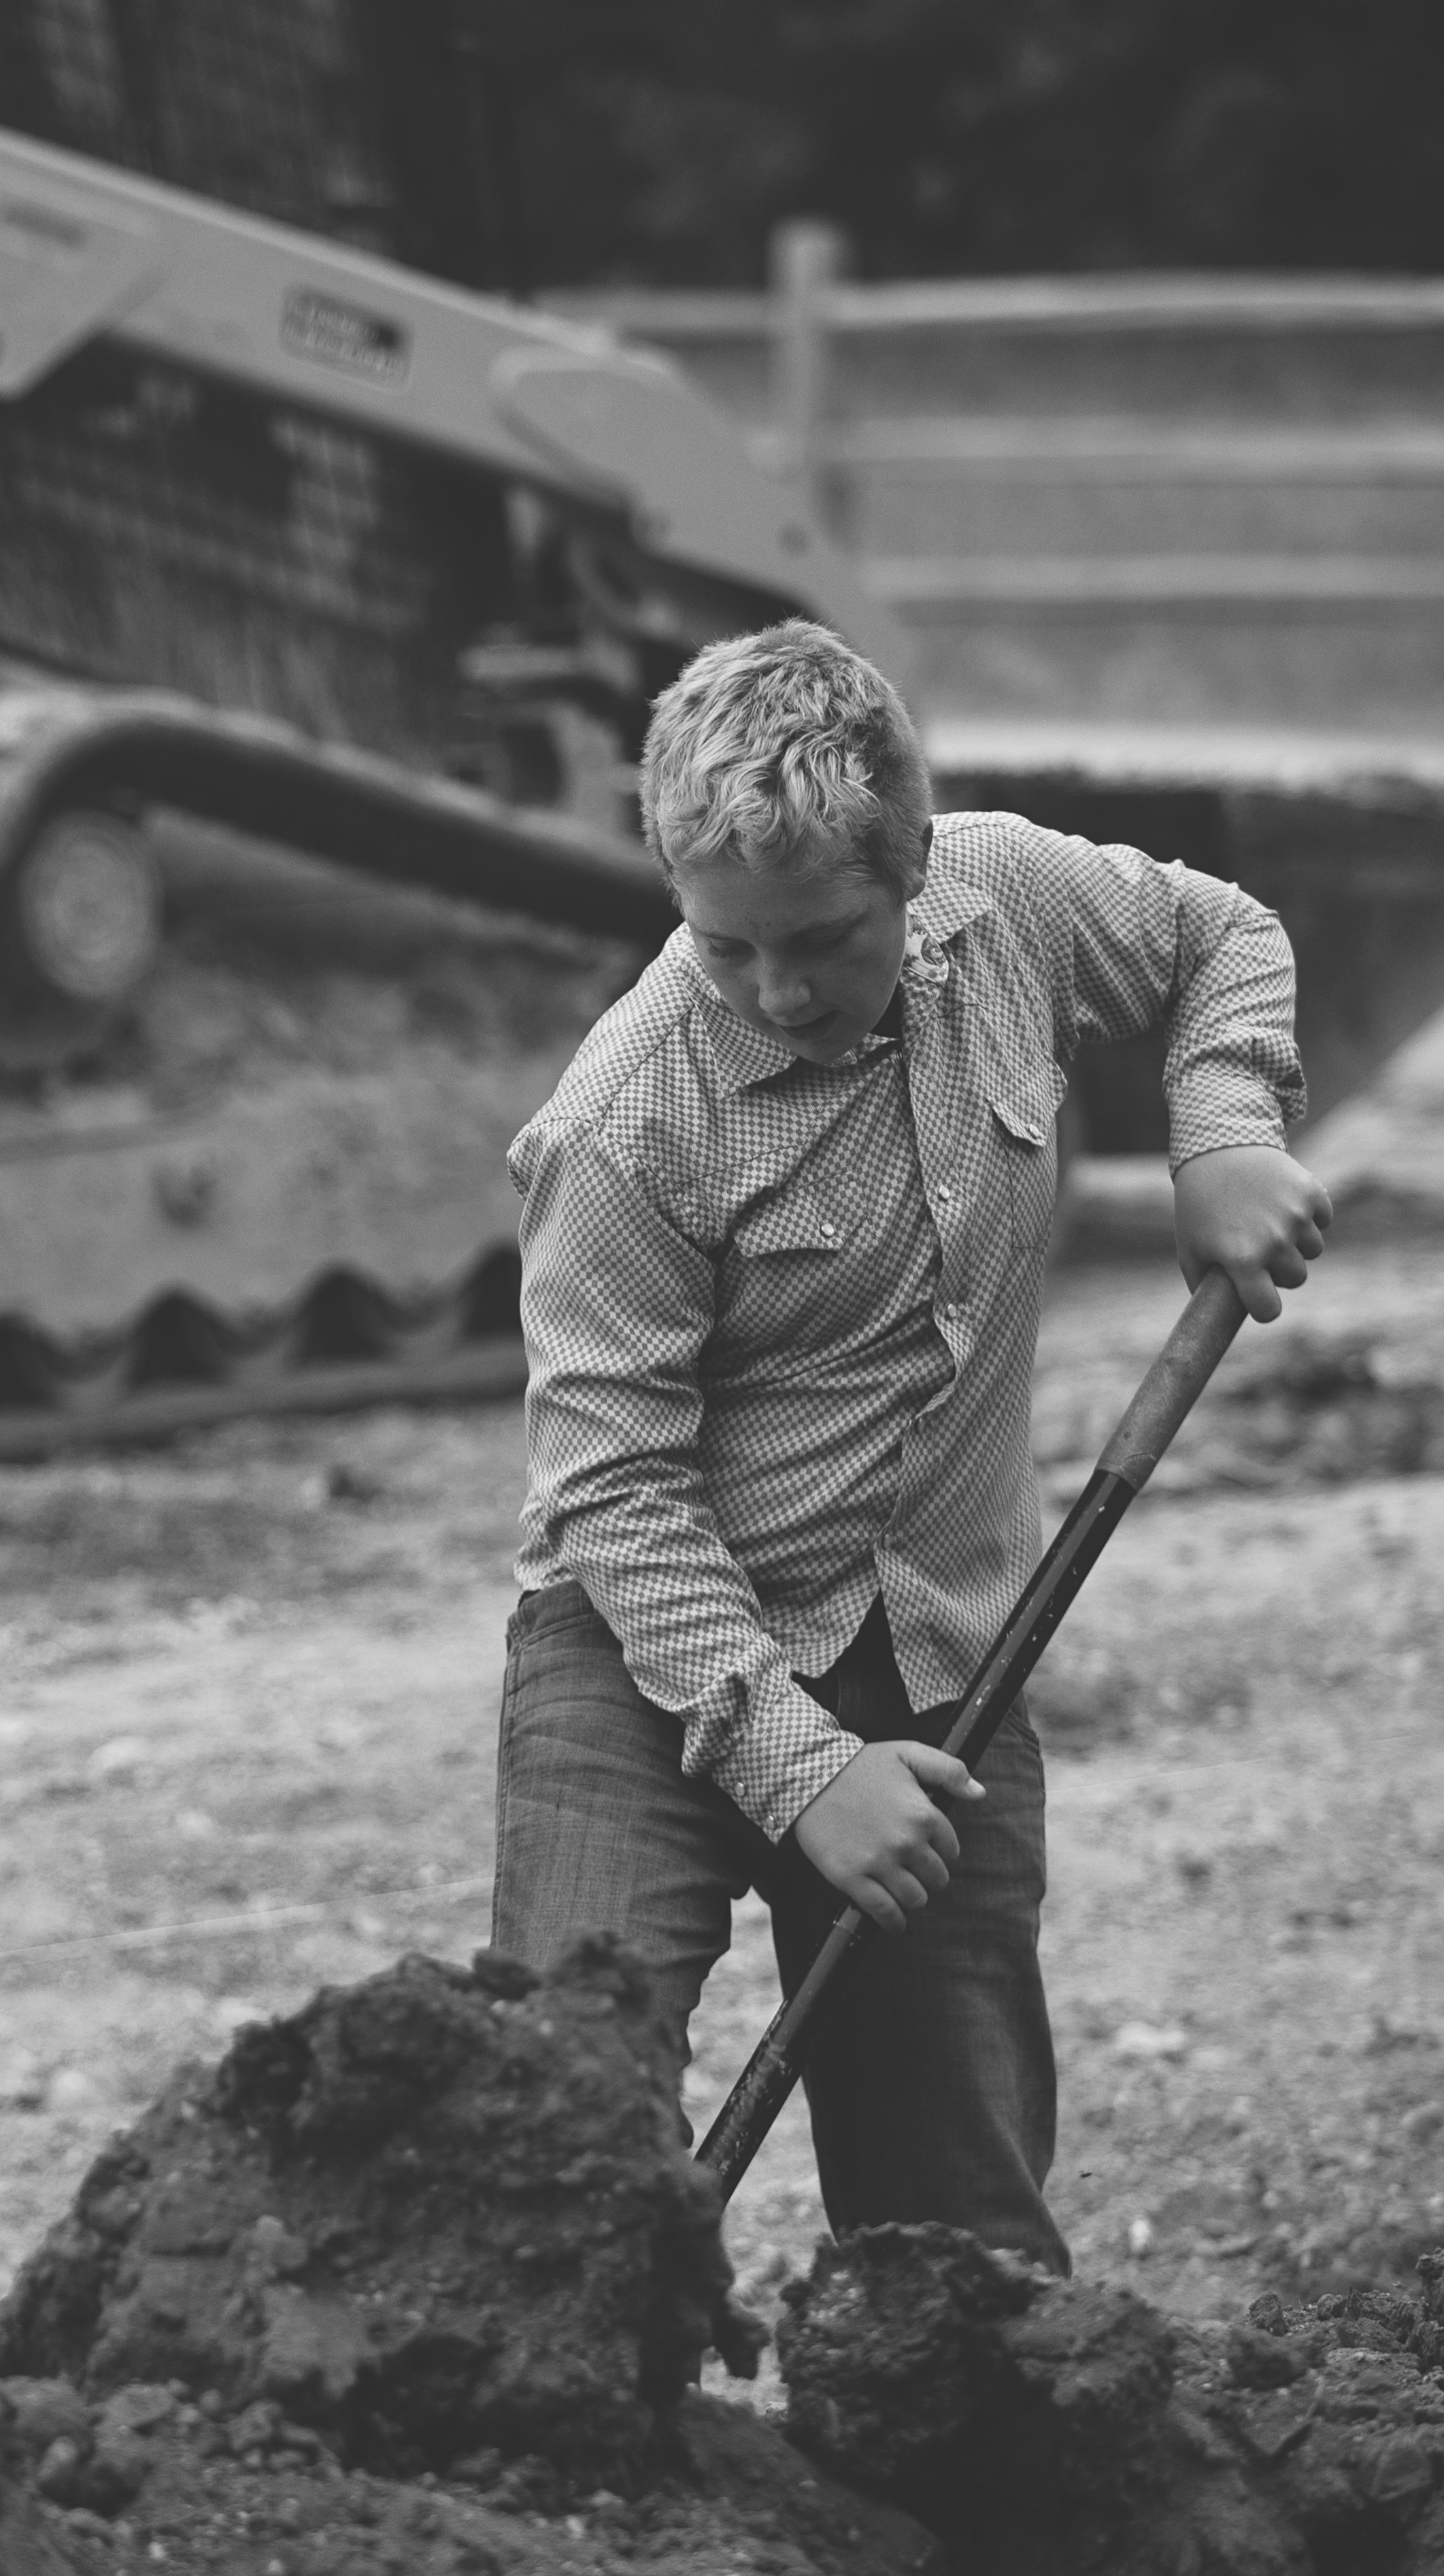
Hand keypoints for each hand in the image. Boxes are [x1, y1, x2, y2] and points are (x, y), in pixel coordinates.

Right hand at [793, 1739, 983, 1933]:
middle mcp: (906, 1843)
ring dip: (914, 1897)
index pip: (951, 1849)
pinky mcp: (852, 1878)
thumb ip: (949, 1770)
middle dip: (930, 1875)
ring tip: (905, 1890)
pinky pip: (884, 1911)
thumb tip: (979, 1793)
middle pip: (936, 1878)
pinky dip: (894, 1921)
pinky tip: (895, 1920)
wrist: (808, 1776)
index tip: (929, 1848)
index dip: (941, 1850)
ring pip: (915, 1898)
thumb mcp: (908, 1754)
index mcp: (923, 1814)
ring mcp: (879, 1863)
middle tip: (916, 1869)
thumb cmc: (859, 1764)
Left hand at [1173, 1144, 1331, 1322]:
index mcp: (1242, 1260)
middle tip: (1260, 1250)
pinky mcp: (1311, 1192)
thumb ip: (1202, 1289)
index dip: (1264, 1307)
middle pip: (1296, 1279)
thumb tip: (1216, 1320)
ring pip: (1313, 1251)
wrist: (1216, 1149)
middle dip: (1280, 1271)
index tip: (1260, 1297)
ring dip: (1297, 1243)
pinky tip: (1285, 1203)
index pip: (1269, 1309)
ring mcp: (1295, 1215)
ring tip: (1270, 1223)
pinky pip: (1324, 1220)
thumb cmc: (1199, 1205)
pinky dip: (1311, 1216)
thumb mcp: (1190, 1249)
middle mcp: (1273, 1240)